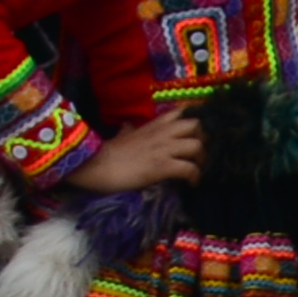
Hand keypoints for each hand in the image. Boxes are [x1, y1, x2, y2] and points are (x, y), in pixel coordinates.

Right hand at [69, 110, 205, 194]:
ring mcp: (164, 149)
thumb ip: (128, 130)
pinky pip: (190, 169)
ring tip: (197, 169)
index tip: (199, 133)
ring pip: (198, 146)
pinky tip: (191, 184)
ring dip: (202, 159)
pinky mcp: (163, 166)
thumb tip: (126, 125)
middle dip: (203, 139)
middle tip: (199, 154)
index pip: (181, 112)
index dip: (195, 121)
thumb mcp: (120, 136)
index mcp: (153, 126)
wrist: (93, 166)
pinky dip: (195, 177)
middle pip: (197, 125)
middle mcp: (162, 134)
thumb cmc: (105, 153)